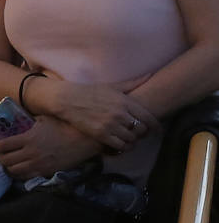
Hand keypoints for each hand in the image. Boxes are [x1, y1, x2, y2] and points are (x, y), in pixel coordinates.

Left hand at [0, 114, 103, 179]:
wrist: (82, 140)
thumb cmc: (63, 125)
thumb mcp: (42, 119)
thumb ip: (28, 122)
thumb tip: (19, 121)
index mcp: (27, 138)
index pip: (3, 145)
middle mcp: (30, 152)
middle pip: (7, 160)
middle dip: (0, 159)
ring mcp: (39, 164)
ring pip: (15, 171)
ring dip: (8, 168)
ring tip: (7, 165)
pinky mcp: (47, 171)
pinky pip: (28, 176)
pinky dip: (20, 175)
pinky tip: (19, 172)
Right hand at [37, 79, 158, 150]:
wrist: (66, 99)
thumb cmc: (89, 92)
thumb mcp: (112, 86)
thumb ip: (132, 83)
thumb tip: (150, 74)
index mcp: (124, 101)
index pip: (149, 118)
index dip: (155, 127)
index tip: (156, 131)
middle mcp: (119, 114)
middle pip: (141, 130)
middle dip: (142, 134)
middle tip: (138, 134)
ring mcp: (110, 125)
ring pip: (132, 139)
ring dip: (132, 141)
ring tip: (128, 139)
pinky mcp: (101, 134)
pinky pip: (120, 146)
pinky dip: (123, 147)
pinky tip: (120, 144)